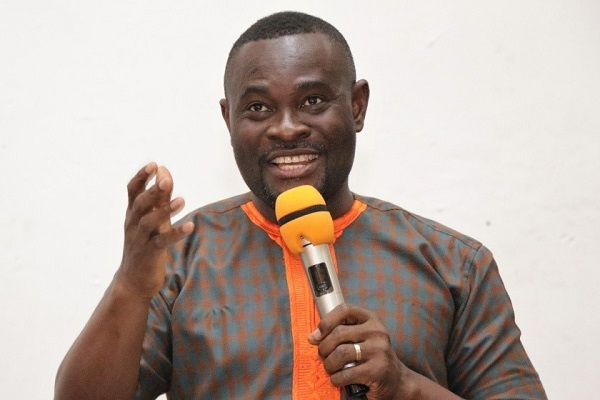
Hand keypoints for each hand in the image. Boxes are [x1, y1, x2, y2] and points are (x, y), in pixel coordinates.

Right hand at [116, 163, 193, 299]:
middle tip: (166, 180)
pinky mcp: (149, 254)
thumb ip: (159, 197)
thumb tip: (164, 171)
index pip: (132, 192)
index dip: (141, 178)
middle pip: (140, 204)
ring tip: (182, 201)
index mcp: (133, 214)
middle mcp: (133, 224)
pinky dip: (175, 233)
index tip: (153, 165)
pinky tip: (189, 226)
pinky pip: (162, 242)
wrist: (134, 281)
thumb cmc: (146, 244)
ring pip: (149, 222)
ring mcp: (139, 240)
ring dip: (165, 210)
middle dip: (153, 191)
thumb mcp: (153, 219)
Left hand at [308, 303, 409, 399]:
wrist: (396, 380)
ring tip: (330, 368)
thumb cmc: (371, 356)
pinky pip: (346, 374)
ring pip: (340, 354)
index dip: (326, 321)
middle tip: (323, 356)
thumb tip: (313, 337)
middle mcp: (377, 331)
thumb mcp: (361, 337)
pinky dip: (336, 379)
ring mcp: (379, 350)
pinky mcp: (377, 370)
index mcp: (371, 319)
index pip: (345, 310)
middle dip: (324, 348)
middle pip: (338, 334)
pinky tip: (338, 379)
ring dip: (329, 364)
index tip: (316, 336)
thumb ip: (340, 332)